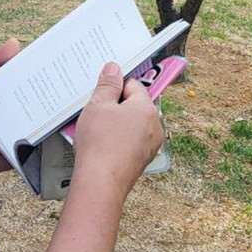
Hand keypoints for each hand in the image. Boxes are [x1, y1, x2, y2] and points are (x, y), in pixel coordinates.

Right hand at [71, 63, 161, 200]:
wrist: (101, 183)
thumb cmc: (100, 143)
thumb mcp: (98, 105)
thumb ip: (107, 84)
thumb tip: (114, 69)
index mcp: (147, 108)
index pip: (133, 85)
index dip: (114, 87)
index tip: (101, 92)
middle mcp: (154, 126)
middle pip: (133, 105)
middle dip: (115, 106)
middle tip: (96, 112)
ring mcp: (150, 145)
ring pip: (131, 124)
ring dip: (116, 124)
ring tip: (97, 131)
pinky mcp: (141, 160)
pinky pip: (130, 141)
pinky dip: (117, 140)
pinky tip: (102, 145)